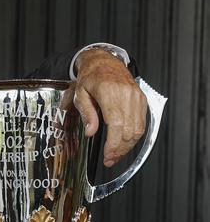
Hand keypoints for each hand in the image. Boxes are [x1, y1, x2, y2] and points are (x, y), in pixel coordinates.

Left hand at [73, 49, 146, 166]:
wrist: (104, 61)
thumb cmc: (90, 77)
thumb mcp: (80, 94)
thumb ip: (87, 113)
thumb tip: (91, 132)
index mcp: (109, 92)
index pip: (116, 124)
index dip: (113, 144)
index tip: (107, 156)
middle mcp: (127, 94)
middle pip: (129, 130)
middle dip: (120, 149)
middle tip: (110, 160)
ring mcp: (137, 97)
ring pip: (138, 128)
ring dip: (128, 146)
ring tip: (117, 156)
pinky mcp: (141, 99)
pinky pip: (142, 122)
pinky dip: (135, 136)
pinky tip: (125, 144)